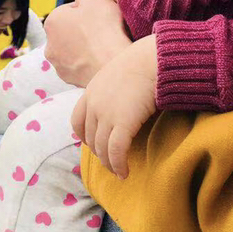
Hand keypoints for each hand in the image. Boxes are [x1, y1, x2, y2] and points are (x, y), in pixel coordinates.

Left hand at [44, 0, 131, 86]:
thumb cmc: (104, 28)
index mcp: (52, 20)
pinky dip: (87, 62)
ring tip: (103, 46)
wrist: (112, 64)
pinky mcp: (68, 79)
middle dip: (82, 30)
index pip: (70, 10)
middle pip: (69, 31)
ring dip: (84, 47)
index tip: (100, 15)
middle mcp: (49, 44)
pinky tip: (100, 59)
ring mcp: (58, 64)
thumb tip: (81, 1)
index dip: (87, 10)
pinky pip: (78, 66)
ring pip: (72, 50)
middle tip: (102, 30)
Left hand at [71, 35, 157, 178]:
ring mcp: (107, 115)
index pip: (78, 121)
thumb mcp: (120, 71)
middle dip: (100, 153)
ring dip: (110, 163)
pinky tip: (125, 172)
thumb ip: (114, 87)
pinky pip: (116, 152)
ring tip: (118, 171)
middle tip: (111, 162)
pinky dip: (119, 165)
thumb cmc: (144, 62)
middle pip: (91, 138)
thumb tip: (124, 98)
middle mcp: (94, 104)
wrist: (154, 59)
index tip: (95, 144)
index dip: (85, 137)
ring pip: (102, 148)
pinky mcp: (122, 124)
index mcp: (91, 90)